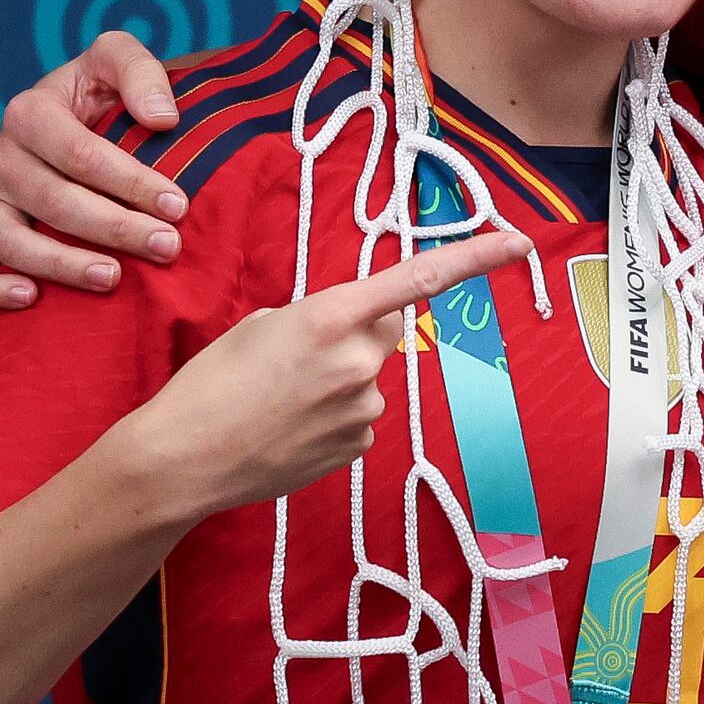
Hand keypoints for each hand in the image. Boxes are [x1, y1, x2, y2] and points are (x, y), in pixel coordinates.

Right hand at [0, 33, 185, 303]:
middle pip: (54, 201)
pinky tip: (31, 298)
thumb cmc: (98, 96)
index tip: (178, 206)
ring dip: (62, 265)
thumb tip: (159, 119)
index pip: (80, 154)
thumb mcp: (117, 61)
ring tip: (113, 278)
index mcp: (29, 112)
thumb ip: (139, 72)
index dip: (130, 181)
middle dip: (115, 228)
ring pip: (12, 241)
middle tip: (166, 247)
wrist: (71, 125)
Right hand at [116, 232, 527, 520]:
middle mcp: (358, 362)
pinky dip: (331, 418)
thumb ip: (317, 317)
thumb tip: (348, 331)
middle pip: (385, 330)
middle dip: (357, 333)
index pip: (416, 280)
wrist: (184, 460)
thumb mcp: (259, 326)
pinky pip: (358, 417)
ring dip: (338, 381)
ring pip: (367, 378)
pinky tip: (289, 427)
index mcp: (330, 317)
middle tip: (299, 354)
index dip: (474, 258)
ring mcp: (363, 409)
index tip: (519, 243)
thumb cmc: (209, 385)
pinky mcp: (358, 446)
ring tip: (280, 399)